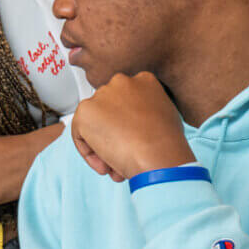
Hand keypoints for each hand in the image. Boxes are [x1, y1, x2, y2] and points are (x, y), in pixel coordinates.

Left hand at [69, 72, 194, 181]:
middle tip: (122, 158)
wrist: (158, 154)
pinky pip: (80, 135)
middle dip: (113, 137)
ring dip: (102, 148)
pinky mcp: (86, 110)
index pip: (126, 103)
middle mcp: (121, 82)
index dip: (127, 127)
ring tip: (116, 167)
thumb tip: (137, 125)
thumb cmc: (168, 144)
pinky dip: (89, 153)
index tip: (133, 142)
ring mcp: (102, 95)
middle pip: (108, 113)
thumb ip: (148, 114)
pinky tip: (106, 166)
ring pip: (94, 124)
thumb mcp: (165, 118)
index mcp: (144, 81)